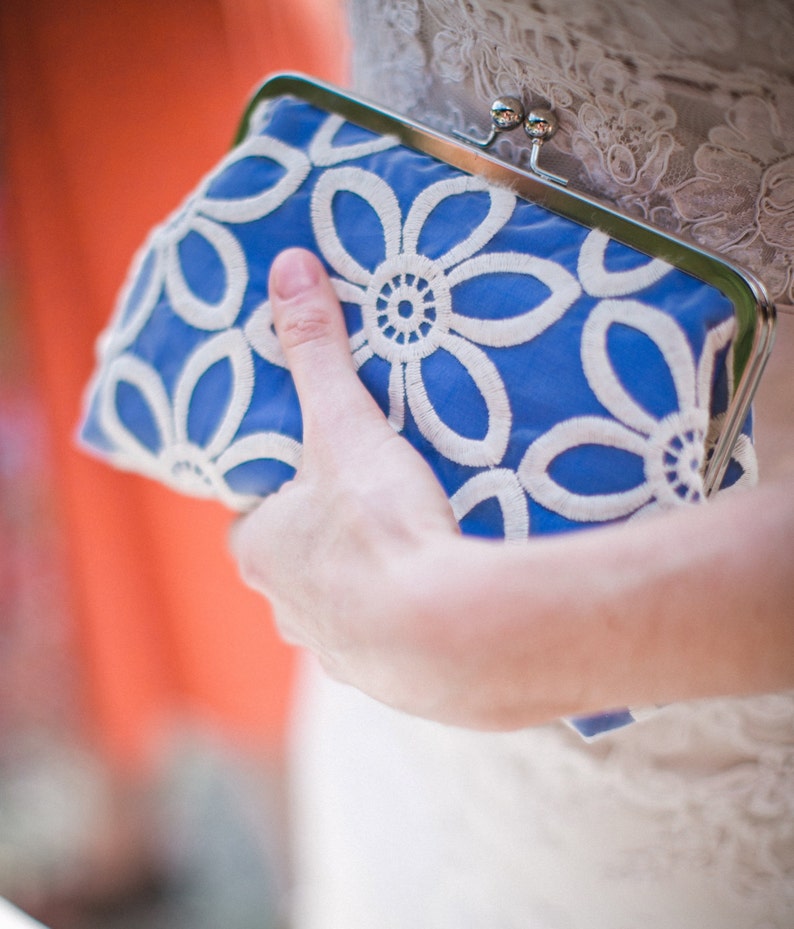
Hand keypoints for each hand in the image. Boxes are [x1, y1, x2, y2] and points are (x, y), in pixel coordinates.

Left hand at [232, 251, 793, 728]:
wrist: (453, 635)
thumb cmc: (381, 527)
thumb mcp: (346, 426)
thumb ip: (318, 351)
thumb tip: (287, 266)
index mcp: (262, 555)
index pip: (258, 519)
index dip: (287, 495)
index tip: (325, 474)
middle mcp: (289, 615)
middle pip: (301, 568)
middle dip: (331, 543)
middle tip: (380, 507)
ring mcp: (343, 660)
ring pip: (345, 614)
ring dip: (373, 588)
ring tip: (420, 552)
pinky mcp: (398, 691)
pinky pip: (395, 652)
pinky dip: (412, 628)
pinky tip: (446, 603)